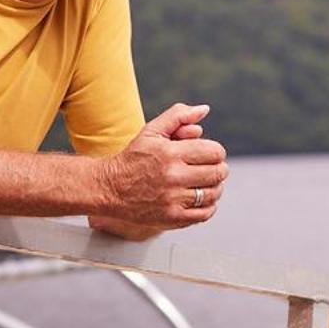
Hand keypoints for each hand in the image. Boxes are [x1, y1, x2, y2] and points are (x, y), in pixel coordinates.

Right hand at [97, 103, 226, 228]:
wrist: (109, 188)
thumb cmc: (133, 158)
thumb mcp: (152, 130)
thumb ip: (179, 116)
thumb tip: (204, 109)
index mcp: (171, 152)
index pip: (215, 152)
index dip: (216, 152)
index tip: (209, 154)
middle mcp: (173, 176)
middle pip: (218, 173)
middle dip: (218, 168)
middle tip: (210, 168)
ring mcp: (173, 199)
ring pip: (213, 194)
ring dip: (215, 187)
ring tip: (205, 183)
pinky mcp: (172, 218)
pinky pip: (204, 214)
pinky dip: (209, 206)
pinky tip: (200, 199)